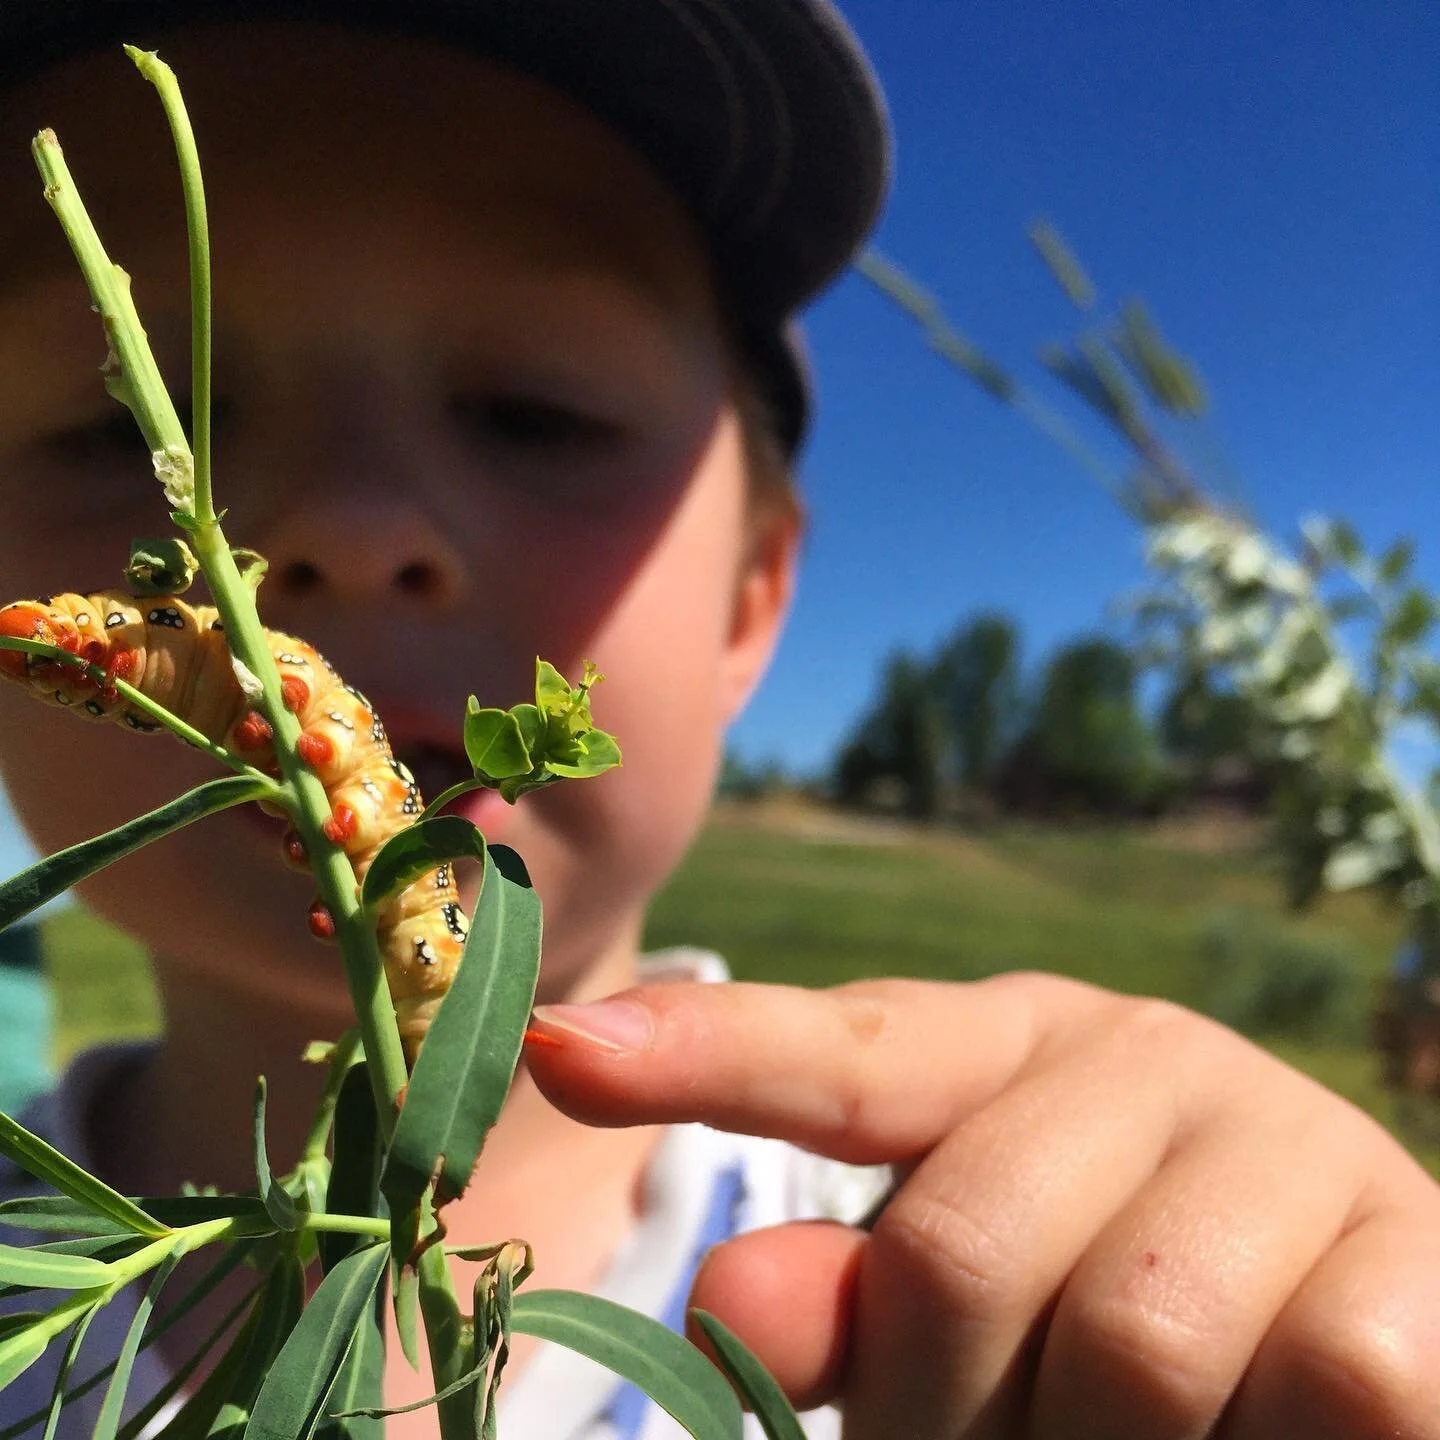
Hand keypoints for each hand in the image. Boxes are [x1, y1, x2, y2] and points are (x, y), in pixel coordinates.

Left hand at [523, 973, 1439, 1438]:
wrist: (1374, 1325)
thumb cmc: (1131, 1305)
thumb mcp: (982, 1298)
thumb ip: (859, 1306)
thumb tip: (723, 1301)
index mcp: (1004, 1049)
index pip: (836, 1051)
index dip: (700, 1052)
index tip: (566, 1051)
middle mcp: (1138, 1058)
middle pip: (963, 1250)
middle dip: (944, 1408)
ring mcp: (1285, 1139)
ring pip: (1131, 1339)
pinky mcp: (1419, 1252)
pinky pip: (1319, 1385)